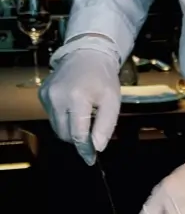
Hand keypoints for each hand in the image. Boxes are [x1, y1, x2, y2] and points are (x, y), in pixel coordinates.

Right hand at [39, 46, 120, 163]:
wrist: (87, 54)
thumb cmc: (103, 78)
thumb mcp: (112, 102)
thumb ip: (105, 126)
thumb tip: (97, 147)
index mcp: (77, 98)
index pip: (77, 134)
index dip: (85, 149)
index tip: (91, 159)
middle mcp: (57, 97)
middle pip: (65, 134)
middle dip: (78, 139)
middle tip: (92, 133)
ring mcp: (47, 95)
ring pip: (57, 127)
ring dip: (70, 129)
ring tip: (84, 116)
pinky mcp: (42, 94)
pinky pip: (52, 116)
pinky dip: (63, 118)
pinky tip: (73, 107)